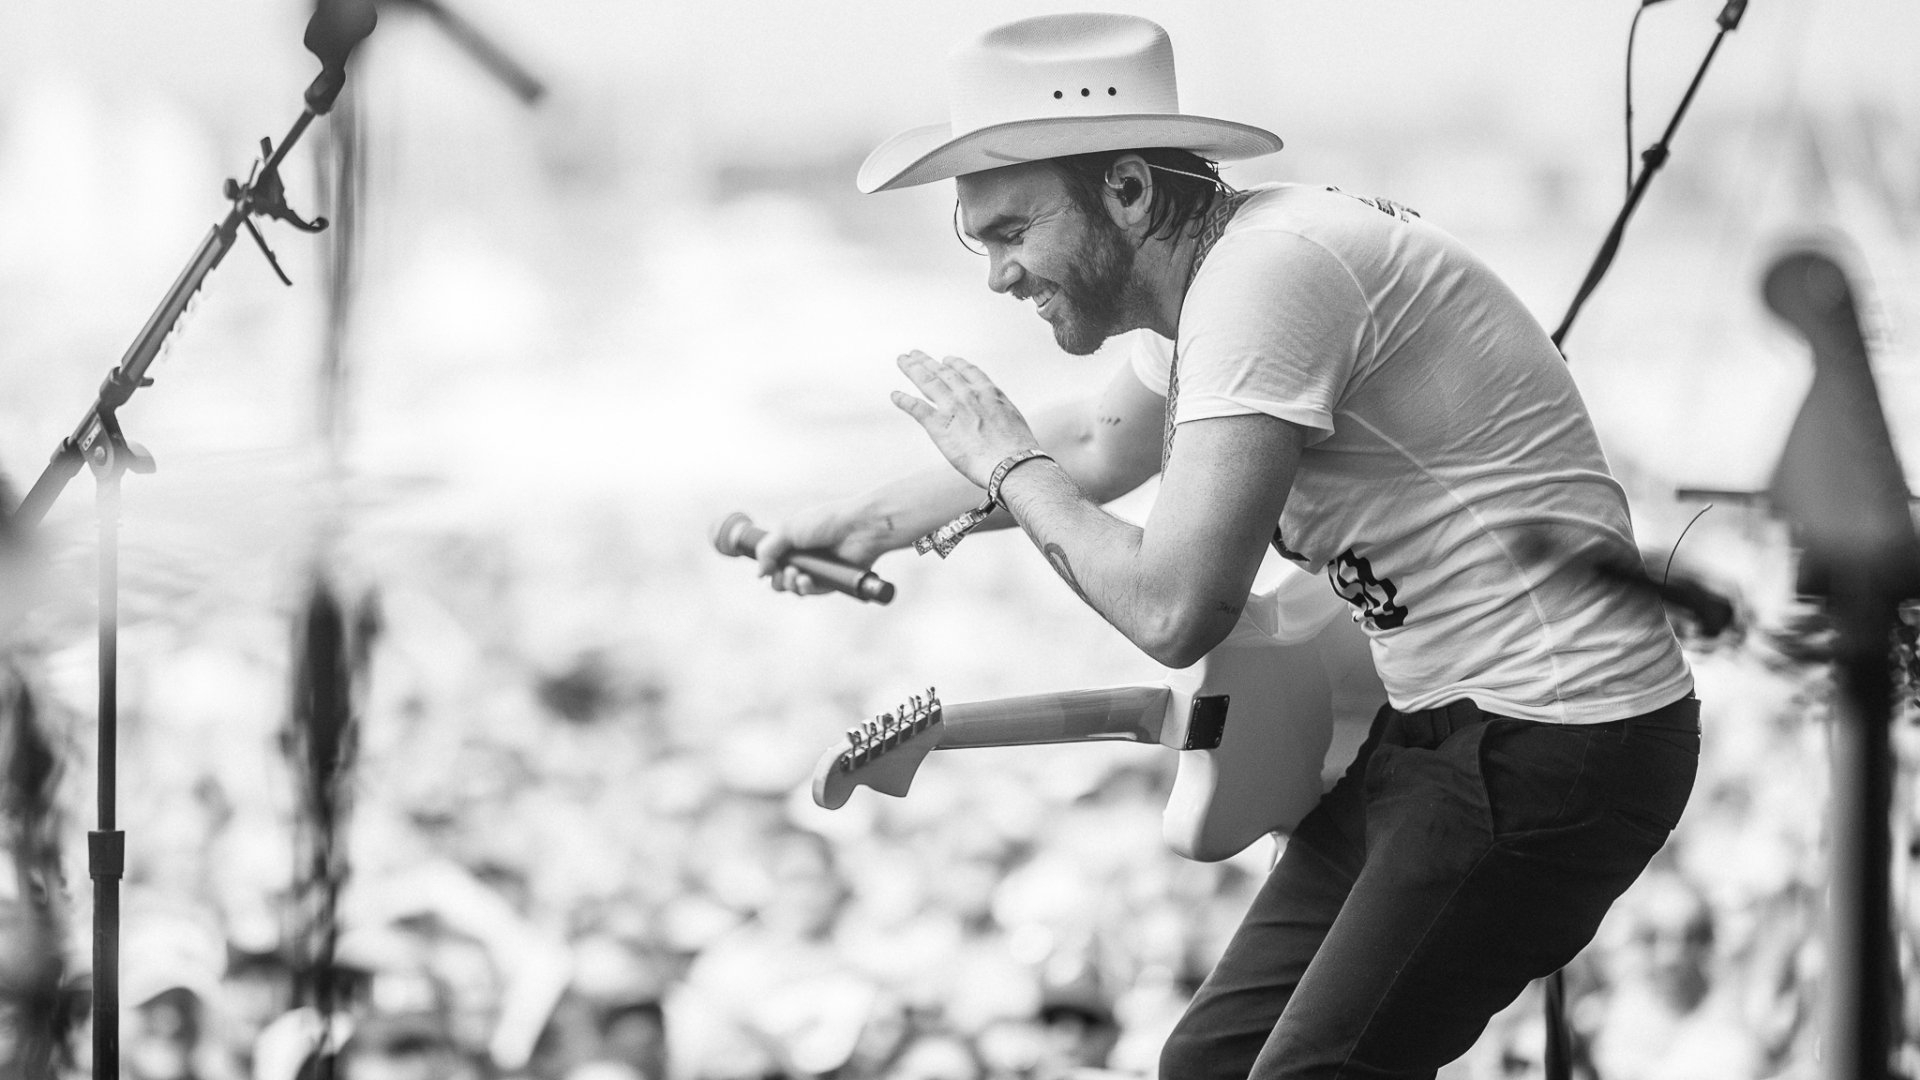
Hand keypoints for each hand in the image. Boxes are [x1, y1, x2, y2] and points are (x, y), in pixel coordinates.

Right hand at [753, 499, 889, 595]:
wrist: (858, 528)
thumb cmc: (825, 522)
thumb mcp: (787, 530)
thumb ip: (767, 550)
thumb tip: (760, 574)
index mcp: (794, 541)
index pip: (773, 561)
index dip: (768, 566)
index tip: (767, 566)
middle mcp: (805, 556)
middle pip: (781, 579)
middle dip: (779, 579)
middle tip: (787, 571)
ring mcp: (819, 570)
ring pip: (795, 588)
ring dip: (791, 584)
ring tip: (798, 574)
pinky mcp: (832, 581)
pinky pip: (813, 592)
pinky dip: (806, 588)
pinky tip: (806, 580)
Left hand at [891, 351, 1040, 488]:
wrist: (1011, 463)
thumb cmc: (1017, 449)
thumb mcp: (1013, 420)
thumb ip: (999, 412)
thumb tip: (998, 420)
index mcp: (989, 392)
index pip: (968, 371)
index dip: (955, 364)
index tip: (946, 359)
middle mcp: (968, 394)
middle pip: (943, 372)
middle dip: (927, 361)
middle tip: (915, 354)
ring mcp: (953, 408)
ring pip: (927, 381)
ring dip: (912, 369)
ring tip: (903, 361)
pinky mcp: (939, 425)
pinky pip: (916, 407)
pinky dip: (904, 400)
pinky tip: (895, 395)